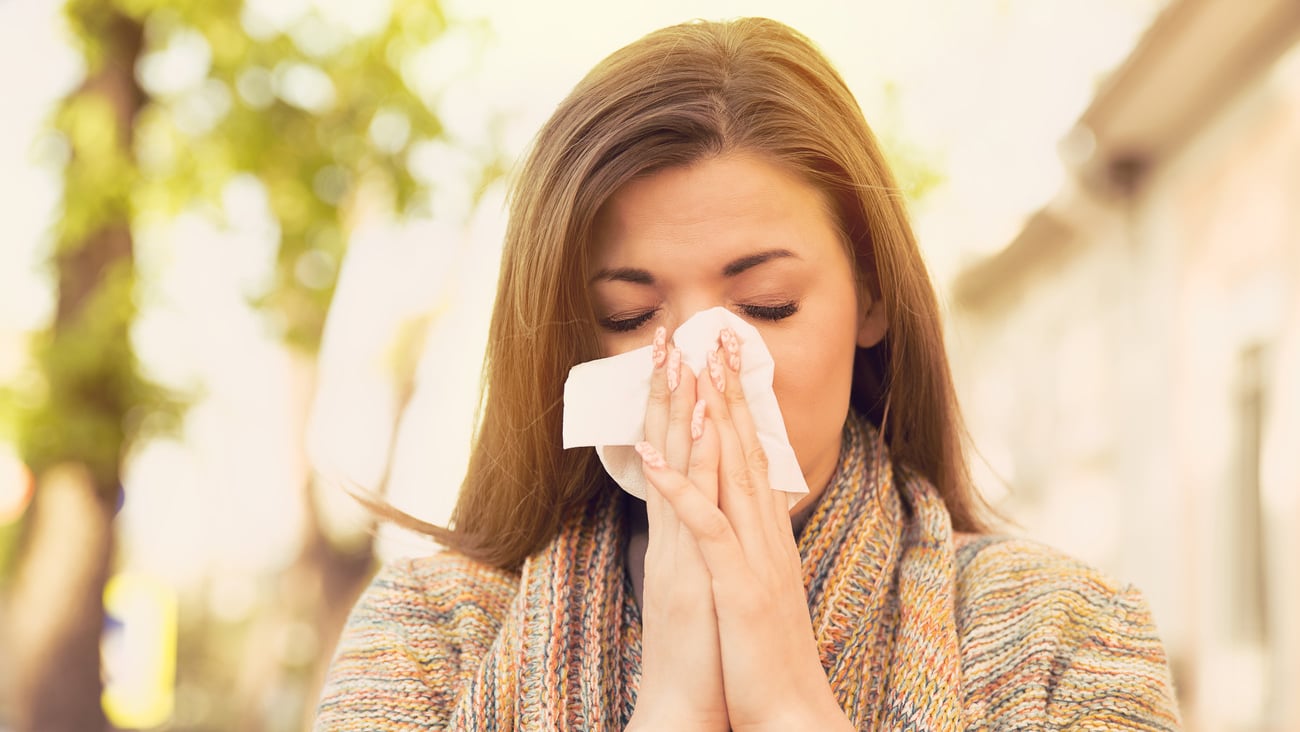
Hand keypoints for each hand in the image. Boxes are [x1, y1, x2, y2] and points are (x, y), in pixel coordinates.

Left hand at [636, 328, 852, 730]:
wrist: (789, 716)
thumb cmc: (765, 657)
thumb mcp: (761, 590)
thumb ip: (758, 546)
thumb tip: (756, 513)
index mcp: (767, 535)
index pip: (750, 456)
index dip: (736, 405)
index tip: (722, 360)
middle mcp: (766, 536)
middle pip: (744, 448)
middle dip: (726, 389)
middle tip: (712, 334)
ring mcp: (754, 558)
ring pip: (729, 473)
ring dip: (708, 417)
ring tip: (687, 369)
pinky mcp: (738, 586)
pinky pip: (705, 526)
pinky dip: (681, 486)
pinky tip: (656, 453)